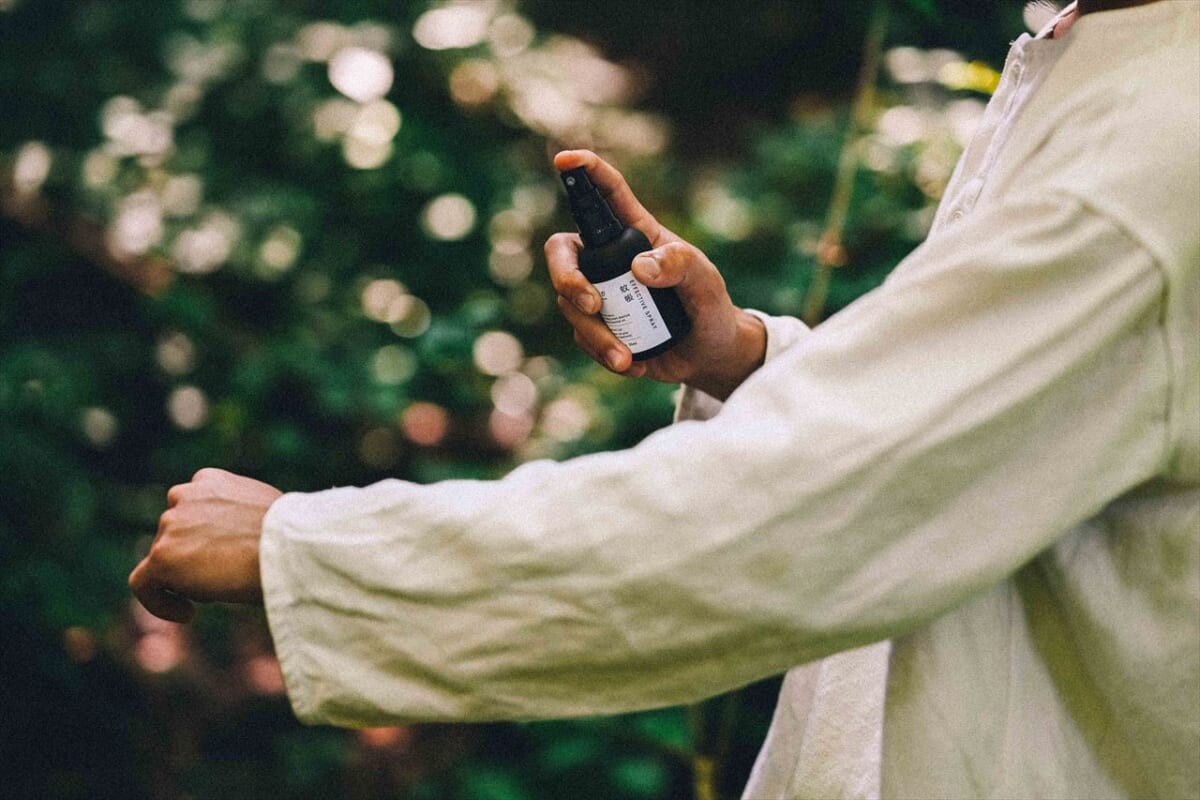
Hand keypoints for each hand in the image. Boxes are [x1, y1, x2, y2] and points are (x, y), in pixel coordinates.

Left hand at [129, 468, 281, 622]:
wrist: (288, 547)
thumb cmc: (290, 537)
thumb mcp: (263, 513)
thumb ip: (238, 518)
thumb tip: (236, 541)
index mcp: (209, 481)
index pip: (190, 509)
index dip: (200, 535)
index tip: (219, 555)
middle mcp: (184, 495)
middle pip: (174, 534)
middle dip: (194, 556)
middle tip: (224, 578)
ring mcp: (170, 525)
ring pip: (164, 558)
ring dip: (185, 576)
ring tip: (220, 590)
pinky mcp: (162, 556)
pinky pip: (143, 583)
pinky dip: (159, 601)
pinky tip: (187, 615)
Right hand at [545, 150, 765, 400]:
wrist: (710, 356)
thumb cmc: (711, 308)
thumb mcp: (706, 283)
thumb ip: (680, 265)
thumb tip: (639, 268)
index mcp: (637, 235)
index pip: (607, 195)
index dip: (585, 172)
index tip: (565, 159)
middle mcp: (610, 260)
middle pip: (563, 252)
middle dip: (566, 277)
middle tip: (591, 304)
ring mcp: (601, 294)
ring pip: (570, 303)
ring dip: (595, 333)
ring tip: (627, 357)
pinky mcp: (598, 328)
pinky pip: (582, 337)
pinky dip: (603, 352)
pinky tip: (633, 363)